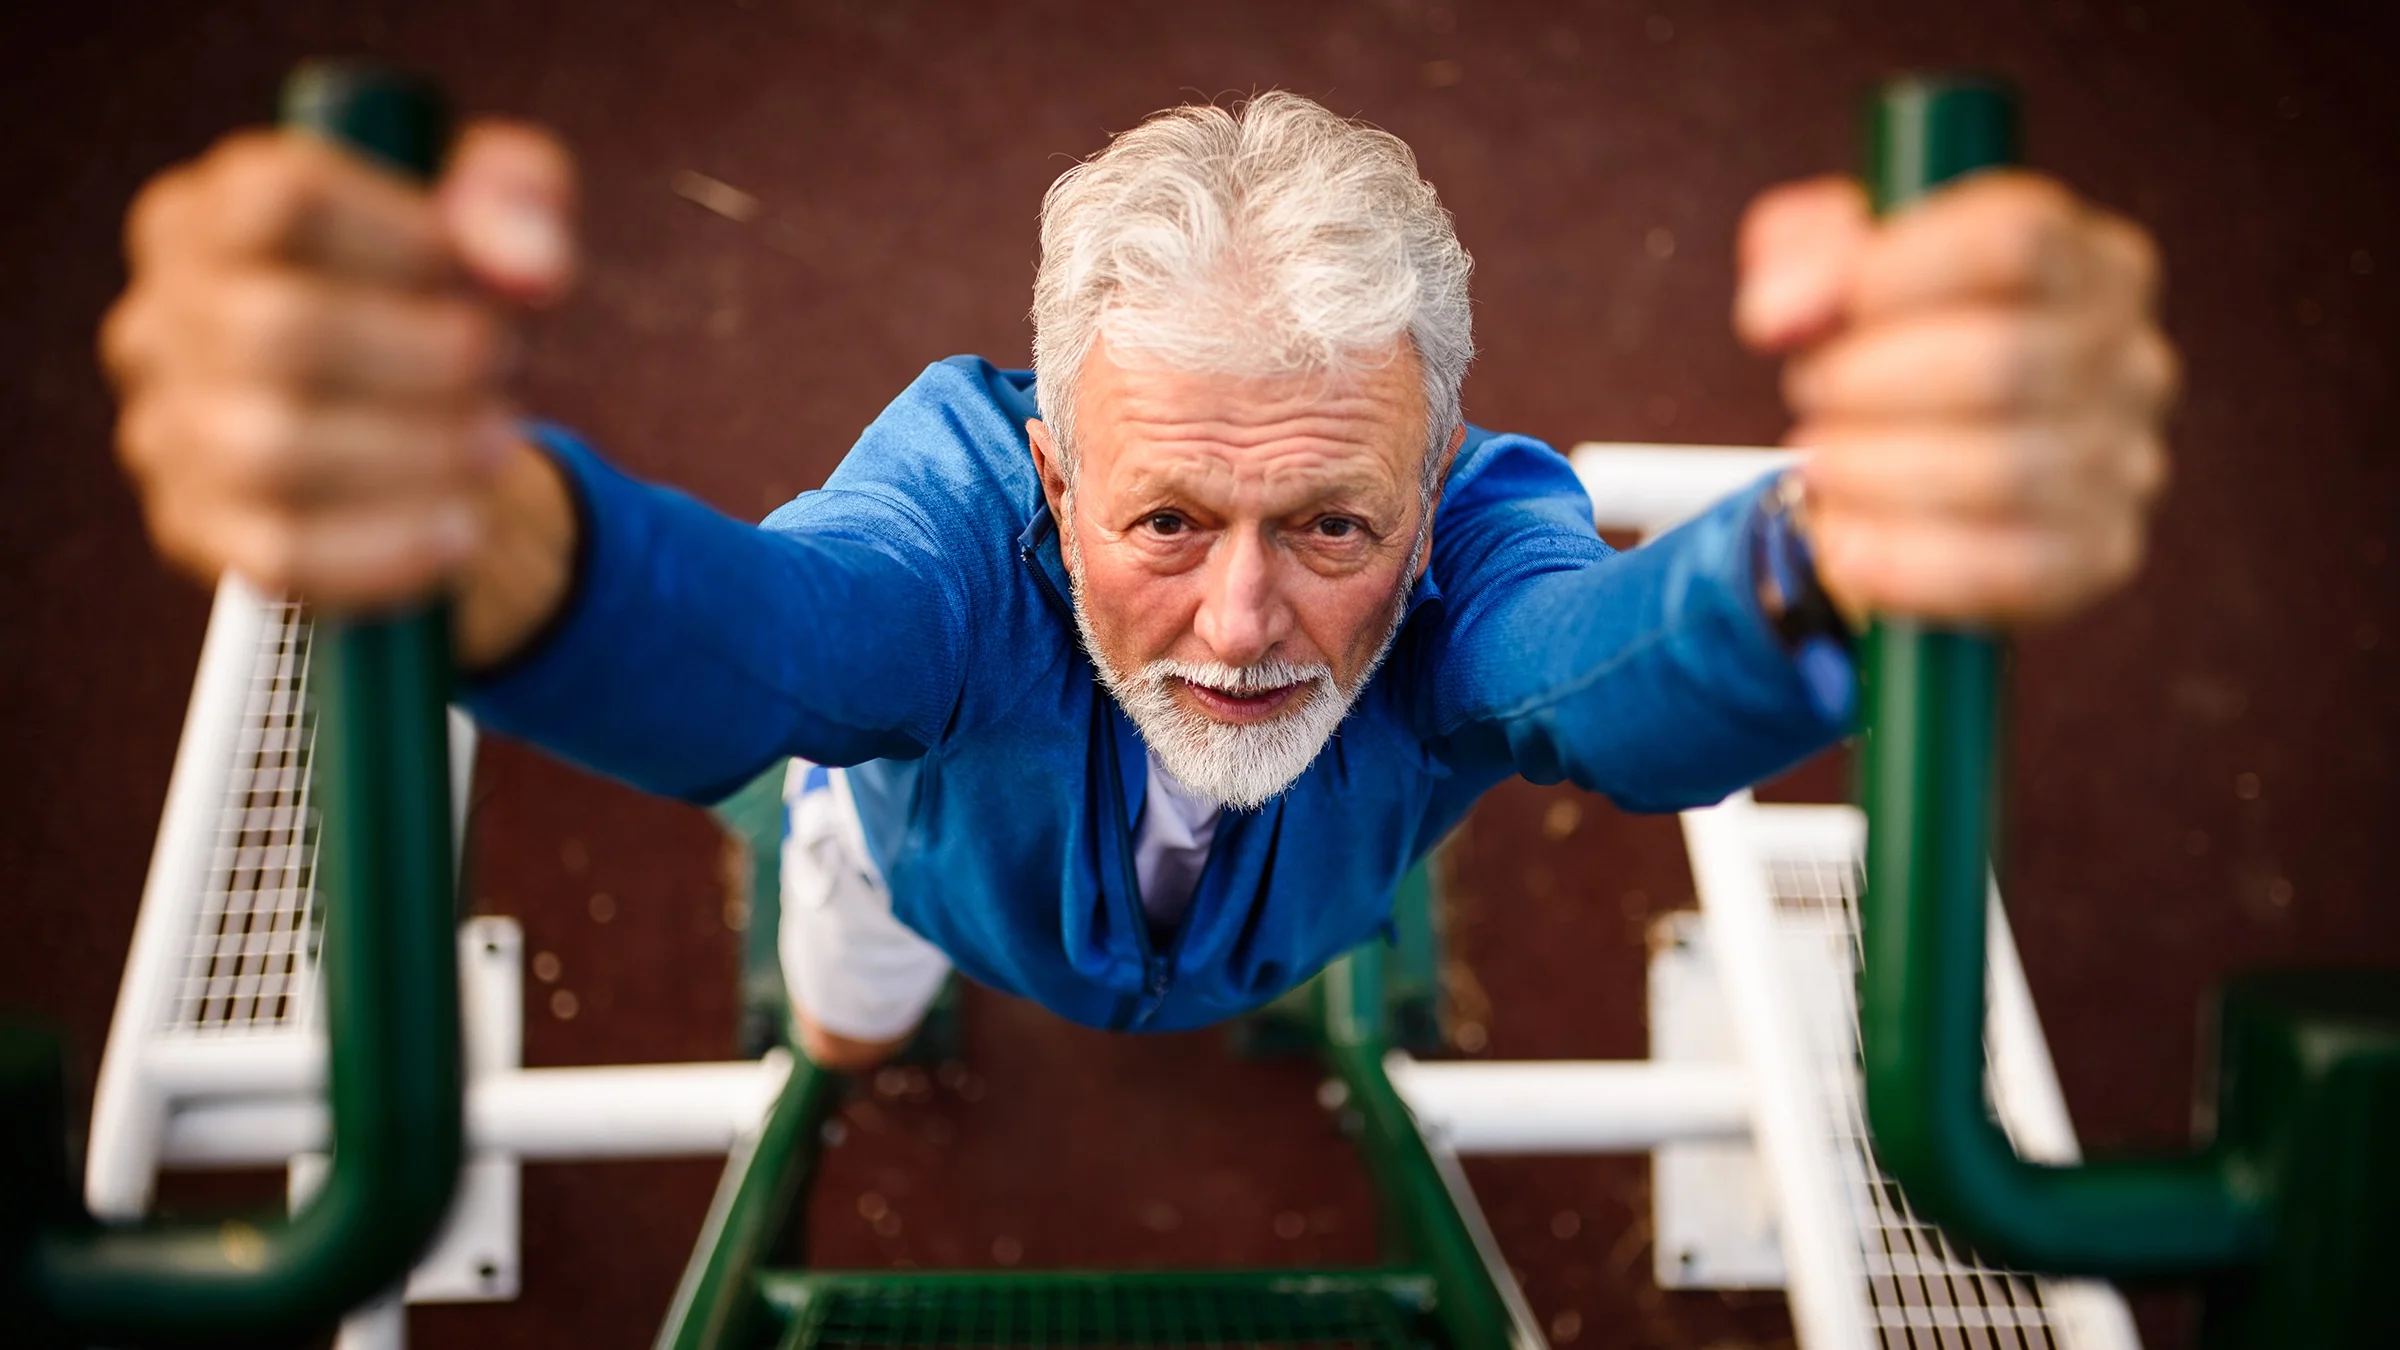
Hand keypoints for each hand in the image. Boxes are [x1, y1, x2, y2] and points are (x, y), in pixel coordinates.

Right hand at [102, 118, 581, 662]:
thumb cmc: (437, 308)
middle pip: (277, 328)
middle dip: (424, 353)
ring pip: (271, 449)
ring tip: (498, 444)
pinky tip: (464, 528)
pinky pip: (282, 553)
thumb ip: (519, 197)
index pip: (280, 200)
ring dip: (415, 449)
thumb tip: (529, 258)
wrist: (419, 443)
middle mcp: (163, 318)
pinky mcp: (199, 531)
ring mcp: (167, 431)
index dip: (406, 238)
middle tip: (504, 363)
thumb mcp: (490, 228)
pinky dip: (389, 545)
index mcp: (210, 216)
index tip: (483, 273)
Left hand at [1733, 172, 2174, 624]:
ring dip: (1877, 471)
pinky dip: (1908, 562)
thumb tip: (1781, 309)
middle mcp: (2132, 357)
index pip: (2016, 239)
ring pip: (2003, 472)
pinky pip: (2009, 570)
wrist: (1919, 478)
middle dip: (1866, 383)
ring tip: (1823, 464)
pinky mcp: (2098, 555)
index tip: (1797, 313)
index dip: (1890, 273)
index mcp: (2089, 263)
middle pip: (2004, 361)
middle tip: (1809, 393)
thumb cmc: (1888, 351)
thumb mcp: (1838, 277)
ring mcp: (2126, 463)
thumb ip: (1801, 257)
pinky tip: (1848, 543)